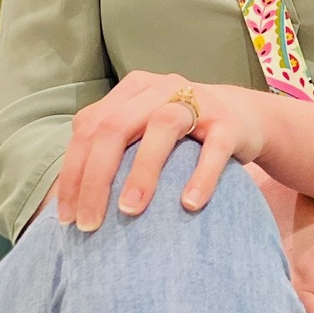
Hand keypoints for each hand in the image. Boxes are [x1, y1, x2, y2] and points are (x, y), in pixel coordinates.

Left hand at [55, 71, 268, 230]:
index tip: (66, 217)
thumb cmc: (184, 136)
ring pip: (162, 128)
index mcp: (132, 91)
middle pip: (116, 126)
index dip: (73, 173)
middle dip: (96, 178)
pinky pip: (214, 148)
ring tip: (129, 211)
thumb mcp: (143, 133)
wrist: (247, 118)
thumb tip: (69, 201)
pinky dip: (200, 176)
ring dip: (142, 172)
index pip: (89, 128)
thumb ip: (112, 151)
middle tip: (89, 224)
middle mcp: (161, 89)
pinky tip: (189, 204)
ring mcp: (198, 102)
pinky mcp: (229, 122)